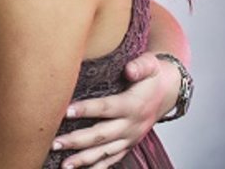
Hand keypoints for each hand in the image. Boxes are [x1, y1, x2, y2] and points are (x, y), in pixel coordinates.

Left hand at [52, 52, 172, 168]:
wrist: (169, 92)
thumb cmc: (152, 75)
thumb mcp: (150, 65)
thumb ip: (140, 66)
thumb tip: (129, 70)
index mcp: (132, 105)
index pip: (106, 108)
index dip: (86, 109)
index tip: (66, 111)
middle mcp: (131, 125)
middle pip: (101, 135)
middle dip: (77, 140)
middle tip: (55, 143)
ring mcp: (130, 138)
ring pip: (105, 152)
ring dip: (84, 159)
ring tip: (64, 165)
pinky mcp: (128, 144)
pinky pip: (112, 159)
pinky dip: (98, 167)